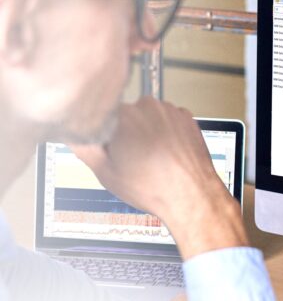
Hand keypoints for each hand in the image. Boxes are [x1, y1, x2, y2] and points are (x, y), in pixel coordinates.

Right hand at [71, 97, 248, 258]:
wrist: (191, 194)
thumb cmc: (152, 187)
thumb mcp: (105, 172)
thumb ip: (83, 147)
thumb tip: (73, 134)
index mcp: (122, 116)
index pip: (103, 115)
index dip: (105, 133)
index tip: (111, 147)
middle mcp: (147, 107)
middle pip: (128, 114)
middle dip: (127, 131)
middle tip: (131, 156)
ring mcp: (169, 110)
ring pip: (150, 116)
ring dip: (149, 130)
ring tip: (152, 157)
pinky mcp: (186, 117)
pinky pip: (169, 120)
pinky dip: (167, 132)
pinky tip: (167, 153)